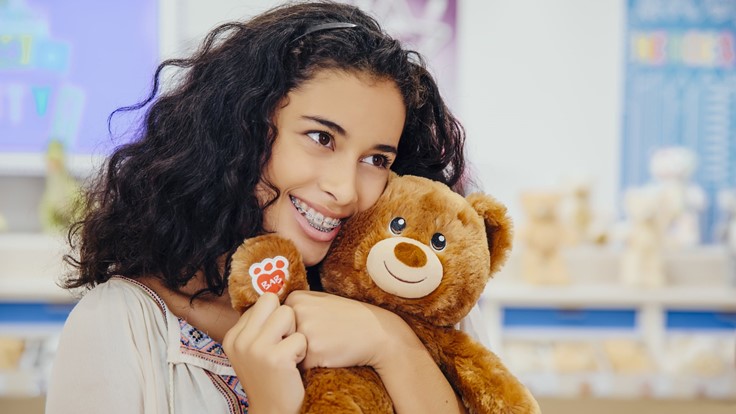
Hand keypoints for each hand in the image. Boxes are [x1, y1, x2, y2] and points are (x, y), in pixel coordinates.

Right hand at [222, 293, 305, 413]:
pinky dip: (302, 351)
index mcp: (233, 335)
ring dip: (295, 333)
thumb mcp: (254, 350)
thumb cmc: (272, 376)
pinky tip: (294, 366)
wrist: (275, 410)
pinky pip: (300, 338)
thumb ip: (258, 324)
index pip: (261, 301)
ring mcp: (255, 349)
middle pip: (272, 300)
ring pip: (287, 314)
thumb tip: (274, 291)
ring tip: (288, 353)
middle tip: (284, 341)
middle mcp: (240, 340)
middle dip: (285, 317)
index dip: (275, 317)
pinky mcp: (275, 358)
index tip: (273, 340)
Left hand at [284, 290, 410, 369]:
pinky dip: (312, 365)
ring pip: (288, 352)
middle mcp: (297, 311)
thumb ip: (297, 307)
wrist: (376, 332)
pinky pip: (301, 365)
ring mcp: (304, 330)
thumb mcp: (320, 301)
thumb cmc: (348, 318)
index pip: (277, 323)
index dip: (294, 330)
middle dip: (295, 343)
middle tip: (322, 336)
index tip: (316, 325)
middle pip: (280, 338)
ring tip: (326, 344)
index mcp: (296, 297)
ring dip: (303, 355)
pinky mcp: (313, 350)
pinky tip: (329, 354)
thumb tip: (270, 320)